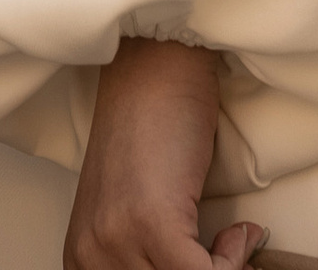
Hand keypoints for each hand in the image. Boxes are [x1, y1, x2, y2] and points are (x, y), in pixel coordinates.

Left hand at [67, 39, 258, 269]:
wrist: (156, 68)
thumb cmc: (148, 127)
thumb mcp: (128, 210)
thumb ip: (141, 254)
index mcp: (81, 257)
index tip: (205, 265)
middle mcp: (91, 254)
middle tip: (222, 260)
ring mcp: (118, 239)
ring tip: (229, 244)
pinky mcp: (152, 224)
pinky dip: (231, 261)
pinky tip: (236, 232)